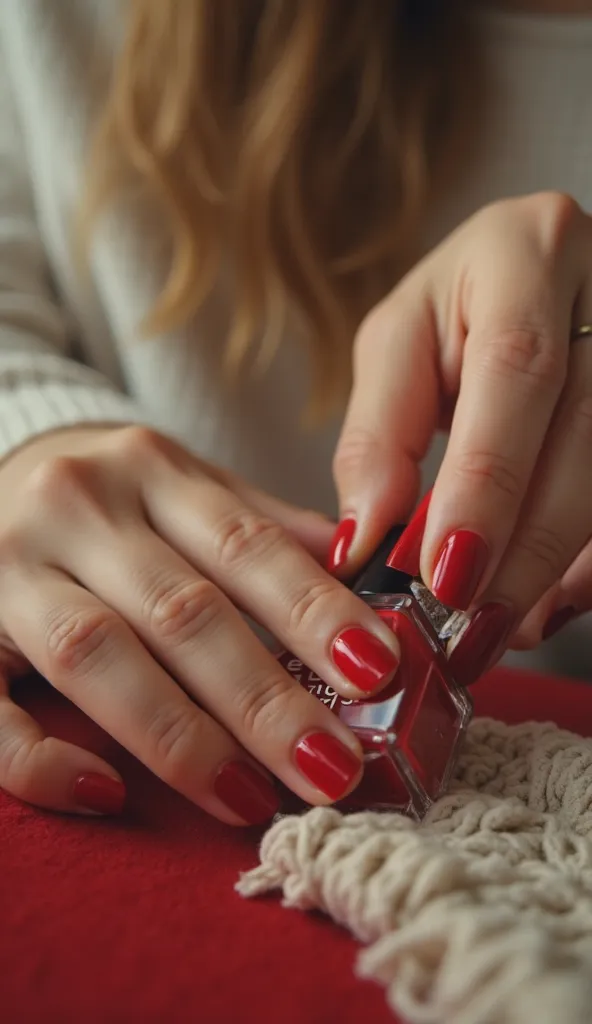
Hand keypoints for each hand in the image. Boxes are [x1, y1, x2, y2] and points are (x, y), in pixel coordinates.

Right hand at [0, 426, 399, 821]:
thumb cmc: (108, 495)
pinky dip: (40, 757)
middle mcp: (77, 507)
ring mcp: (7, 567)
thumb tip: (364, 578)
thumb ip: (261, 525)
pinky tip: (105, 794)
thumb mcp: (184, 485)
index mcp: (150, 469)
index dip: (313, 611)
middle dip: (263, 697)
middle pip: (182, 611)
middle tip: (332, 767)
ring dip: (180, 737)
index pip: (246, 546)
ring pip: (98, 654)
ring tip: (252, 797)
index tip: (378, 672)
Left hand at [331, 192, 591, 681]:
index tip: (446, 571)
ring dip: (562, 567)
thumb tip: (363, 543)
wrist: (531, 279)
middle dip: (526, 545)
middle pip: (583, 435)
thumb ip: (379, 437)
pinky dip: (590, 562)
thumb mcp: (397, 347)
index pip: (517, 372)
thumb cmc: (457, 309)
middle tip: (472, 622)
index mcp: (526, 254)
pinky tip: (551, 601)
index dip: (487, 481)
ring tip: (505, 625)